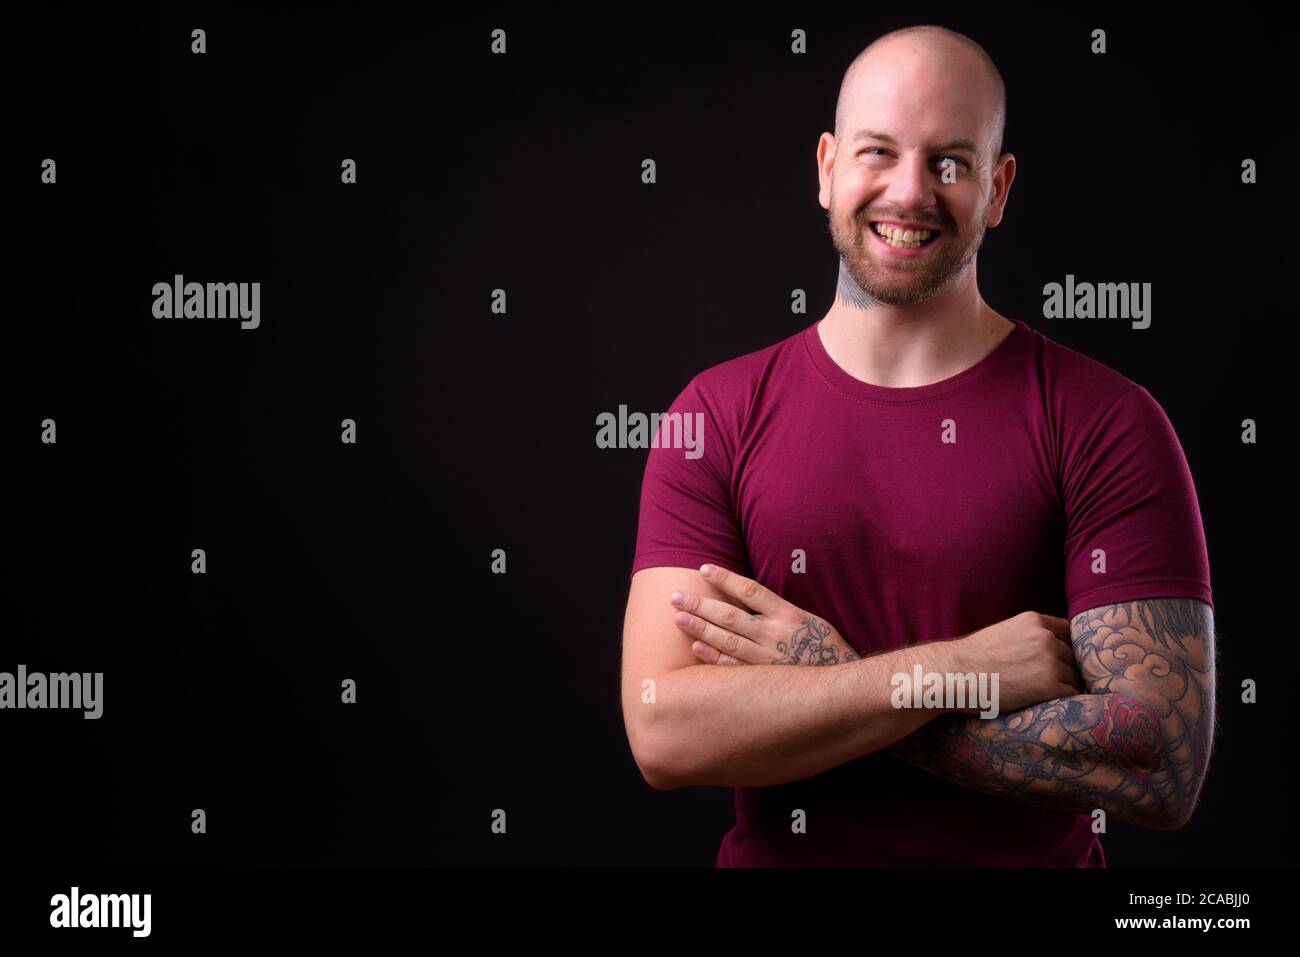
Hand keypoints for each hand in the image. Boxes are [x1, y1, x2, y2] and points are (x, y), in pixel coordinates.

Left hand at [670, 564, 859, 665]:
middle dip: (701, 605)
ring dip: (700, 629)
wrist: (843, 686)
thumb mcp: (809, 621)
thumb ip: (779, 610)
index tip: (703, 569)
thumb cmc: (826, 649)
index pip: (750, 590)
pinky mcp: (764, 679)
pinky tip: (696, 648)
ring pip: (728, 641)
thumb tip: (748, 595)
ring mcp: (768, 659)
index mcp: (788, 615)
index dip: (725, 578)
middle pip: (730, 616)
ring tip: (678, 618)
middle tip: (675, 596)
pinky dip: (714, 658)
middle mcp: (775, 635)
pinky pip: (734, 668)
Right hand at [949, 611, 1083, 713]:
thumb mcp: (1002, 633)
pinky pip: (1072, 694)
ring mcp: (1049, 660)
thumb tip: (1046, 650)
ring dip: (1065, 686)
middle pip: (1072, 656)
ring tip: (1048, 696)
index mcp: (1033, 621)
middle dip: (1064, 669)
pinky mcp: (1049, 685)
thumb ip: (1027, 636)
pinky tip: (1051, 704)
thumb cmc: (971, 659)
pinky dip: (1064, 700)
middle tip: (1050, 683)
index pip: (1068, 631)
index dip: (1065, 647)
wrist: (956, 676)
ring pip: (1074, 676)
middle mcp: (1045, 637)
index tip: (1059, 660)